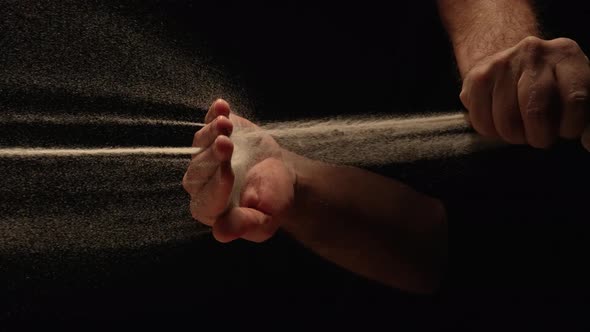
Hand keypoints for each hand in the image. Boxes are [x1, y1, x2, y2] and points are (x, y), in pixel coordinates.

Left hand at [182, 99, 295, 242]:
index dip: (216, 186)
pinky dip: (213, 114)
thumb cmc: (274, 201)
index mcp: (211, 210)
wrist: (281, 175)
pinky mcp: (213, 134)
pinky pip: (208, 124)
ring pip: (199, 146)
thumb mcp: (266, 219)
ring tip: (225, 123)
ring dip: (210, 133)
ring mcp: (205, 156)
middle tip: (226, 144)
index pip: (206, 200)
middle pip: (198, 171)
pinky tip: (222, 106)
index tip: (228, 174)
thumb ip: (245, 225)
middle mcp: (201, 183)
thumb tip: (220, 232)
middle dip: (212, 156)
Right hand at [460, 36, 589, 148]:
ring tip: (520, 130)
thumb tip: (588, 144)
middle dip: (540, 137)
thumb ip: (586, 115)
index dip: (571, 126)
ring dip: (515, 137)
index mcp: (566, 54)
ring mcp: (502, 63)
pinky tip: (499, 123)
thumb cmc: (549, 85)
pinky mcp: (477, 77)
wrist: (509, 61)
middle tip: (541, 138)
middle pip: (537, 112)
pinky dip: (491, 132)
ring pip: (506, 122)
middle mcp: (533, 52)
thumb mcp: (575, 89)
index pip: (576, 99)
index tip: (566, 131)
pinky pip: (482, 122)